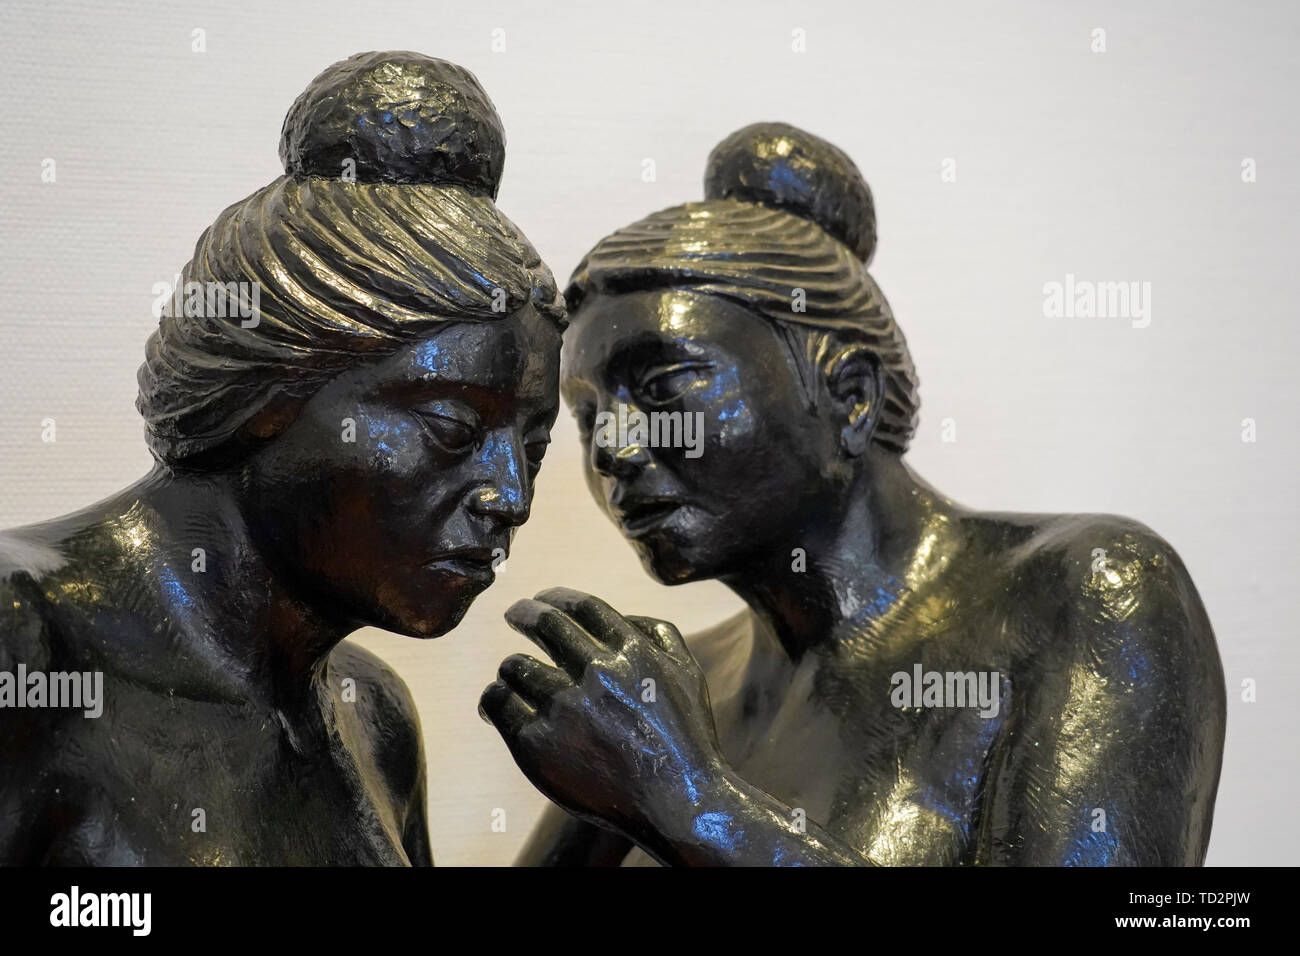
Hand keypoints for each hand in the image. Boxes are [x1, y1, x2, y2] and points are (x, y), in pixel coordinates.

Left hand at [480, 587, 725, 837]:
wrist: (677, 802)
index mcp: (632, 652)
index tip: (544, 599)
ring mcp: (565, 709)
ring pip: (515, 665)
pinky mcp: (539, 745)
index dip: (557, 596)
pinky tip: (499, 699)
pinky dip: (496, 697)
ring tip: (513, 671)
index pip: (581, 606)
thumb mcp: (688, 673)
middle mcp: (597, 674)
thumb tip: (619, 615)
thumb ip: (658, 633)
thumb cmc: (684, 738)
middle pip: (544, 624)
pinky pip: (499, 704)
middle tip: (515, 613)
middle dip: (524, 612)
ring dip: (512, 663)